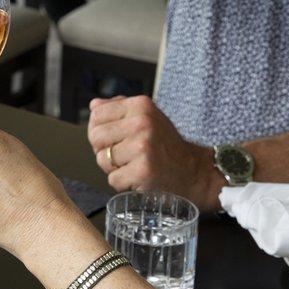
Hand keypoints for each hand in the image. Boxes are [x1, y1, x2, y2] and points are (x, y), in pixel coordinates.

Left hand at [88, 96, 223, 210]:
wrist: (194, 172)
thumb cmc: (166, 145)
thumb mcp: (148, 117)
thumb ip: (120, 109)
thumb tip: (94, 104)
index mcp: (140, 105)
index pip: (97, 114)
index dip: (101, 130)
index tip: (116, 138)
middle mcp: (142, 123)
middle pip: (95, 137)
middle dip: (104, 149)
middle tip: (124, 155)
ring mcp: (142, 147)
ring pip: (102, 159)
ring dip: (114, 168)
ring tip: (134, 165)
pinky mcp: (142, 170)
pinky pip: (113, 179)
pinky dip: (123, 183)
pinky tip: (139, 177)